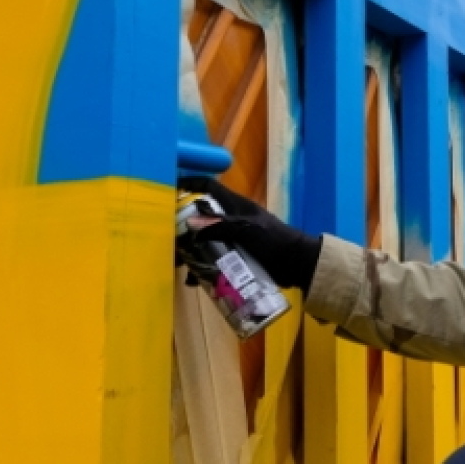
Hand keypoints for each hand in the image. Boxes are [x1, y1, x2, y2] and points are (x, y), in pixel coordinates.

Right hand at [178, 178, 322, 290]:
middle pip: (199, 218)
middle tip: (166, 242)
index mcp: (234, 206)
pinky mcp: (234, 258)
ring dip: (190, 253)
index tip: (166, 190)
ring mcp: (231, 239)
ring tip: (178, 266)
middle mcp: (229, 220)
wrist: (297, 265)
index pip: (208, 187)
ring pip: (202, 242)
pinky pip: (212, 260)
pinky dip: (202, 269)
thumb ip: (221, 226)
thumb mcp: (248, 231)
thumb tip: (189, 222)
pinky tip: (194, 281)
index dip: (189, 184)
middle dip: (182, 228)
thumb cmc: (275, 241)